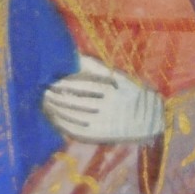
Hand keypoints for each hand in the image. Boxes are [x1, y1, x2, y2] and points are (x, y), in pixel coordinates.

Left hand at [43, 58, 162, 144]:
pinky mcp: (101, 136)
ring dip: (58, 109)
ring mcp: (105, 123)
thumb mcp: (122, 79)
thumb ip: (99, 68)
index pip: (85, 86)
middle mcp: (110, 108)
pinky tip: (54, 119)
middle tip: (43, 89)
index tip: (53, 77)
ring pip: (76, 116)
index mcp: (116, 91)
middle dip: (58, 95)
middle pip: (77, 101)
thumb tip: (76, 57)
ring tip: (45, 102)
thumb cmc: (134, 95)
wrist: (151, 122)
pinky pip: (78, 131)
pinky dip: (64, 125)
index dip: (67, 82)